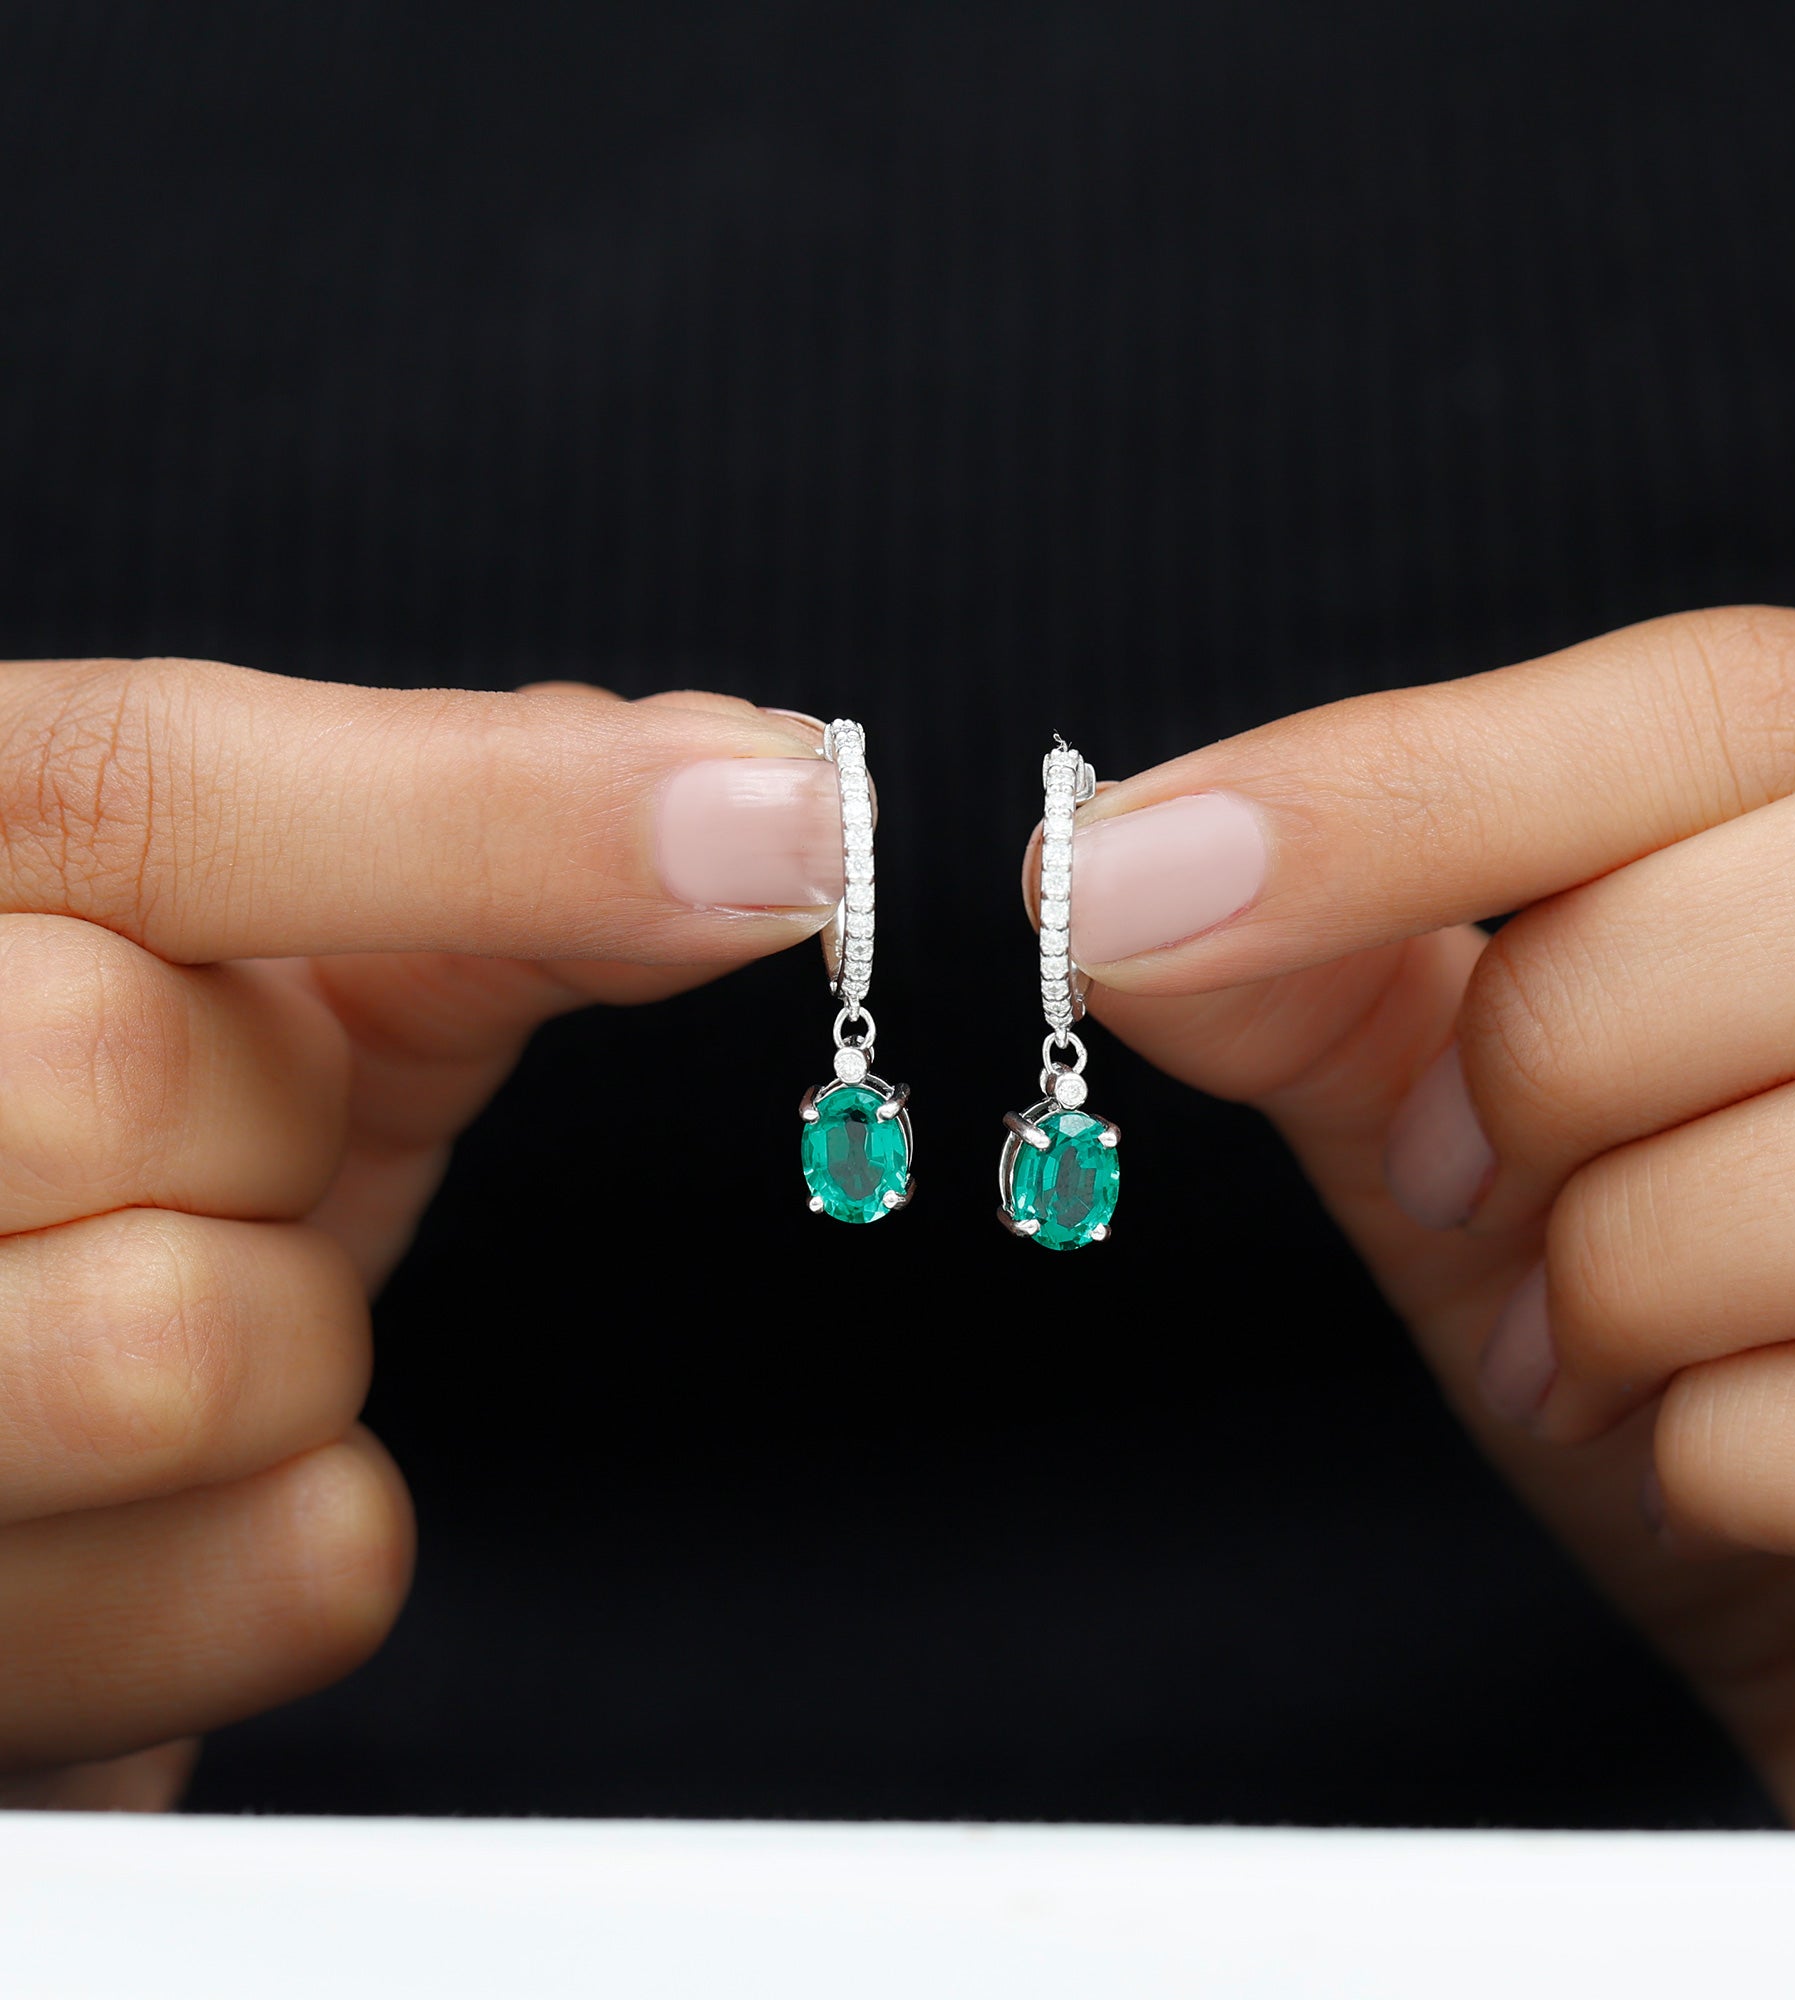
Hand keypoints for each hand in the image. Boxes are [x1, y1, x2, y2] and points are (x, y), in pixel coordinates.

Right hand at [0, 658, 842, 1808]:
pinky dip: (307, 1539)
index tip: (783, 813)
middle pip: (120, 1069)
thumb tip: (756, 791)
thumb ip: (471, 866)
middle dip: (271, 1125)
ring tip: (184, 1320)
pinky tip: (180, 1512)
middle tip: (224, 1162)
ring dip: (295, 1343)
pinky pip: (295, 1573)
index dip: (483, 806)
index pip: (131, 792)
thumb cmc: (125, 1174)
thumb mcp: (264, 988)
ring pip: (185, 1353)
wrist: (4, 1463)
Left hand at [1050, 607, 1794, 1827]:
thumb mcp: (1511, 1151)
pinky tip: (1730, 1472)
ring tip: (1594, 1353)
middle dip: (1560, 1062)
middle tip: (1465, 1191)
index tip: (1117, 875)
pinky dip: (1744, 1469)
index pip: (1736, 699)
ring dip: (1640, 1283)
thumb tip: (1121, 873)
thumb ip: (1349, 995)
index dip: (1406, 782)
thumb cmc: (1728, 1358)